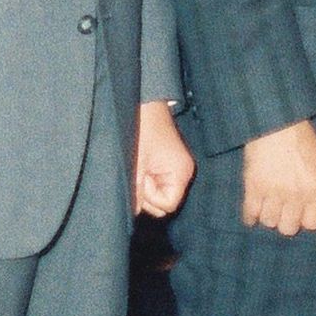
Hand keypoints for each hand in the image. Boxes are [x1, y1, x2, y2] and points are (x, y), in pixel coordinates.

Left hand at [132, 102, 193, 219]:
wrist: (144, 104)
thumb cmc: (142, 128)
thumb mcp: (136, 163)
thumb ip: (136, 190)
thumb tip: (132, 211)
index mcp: (181, 172)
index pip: (168, 204)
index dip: (151, 196)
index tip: (143, 177)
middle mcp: (183, 173)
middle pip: (165, 202)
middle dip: (148, 194)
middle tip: (139, 172)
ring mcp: (176, 169)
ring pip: (159, 194)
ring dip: (146, 186)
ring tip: (139, 166)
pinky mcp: (168, 165)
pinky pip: (158, 183)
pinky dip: (147, 179)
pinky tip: (141, 165)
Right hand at [239, 120, 315, 235]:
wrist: (276, 120)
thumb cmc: (301, 139)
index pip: (311, 224)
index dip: (304, 219)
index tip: (298, 213)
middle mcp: (297, 194)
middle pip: (288, 228)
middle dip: (284, 221)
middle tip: (281, 211)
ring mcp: (274, 191)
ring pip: (269, 222)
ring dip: (267, 216)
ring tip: (267, 206)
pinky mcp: (254, 186)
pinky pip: (250, 213)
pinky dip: (250, 216)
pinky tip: (252, 213)